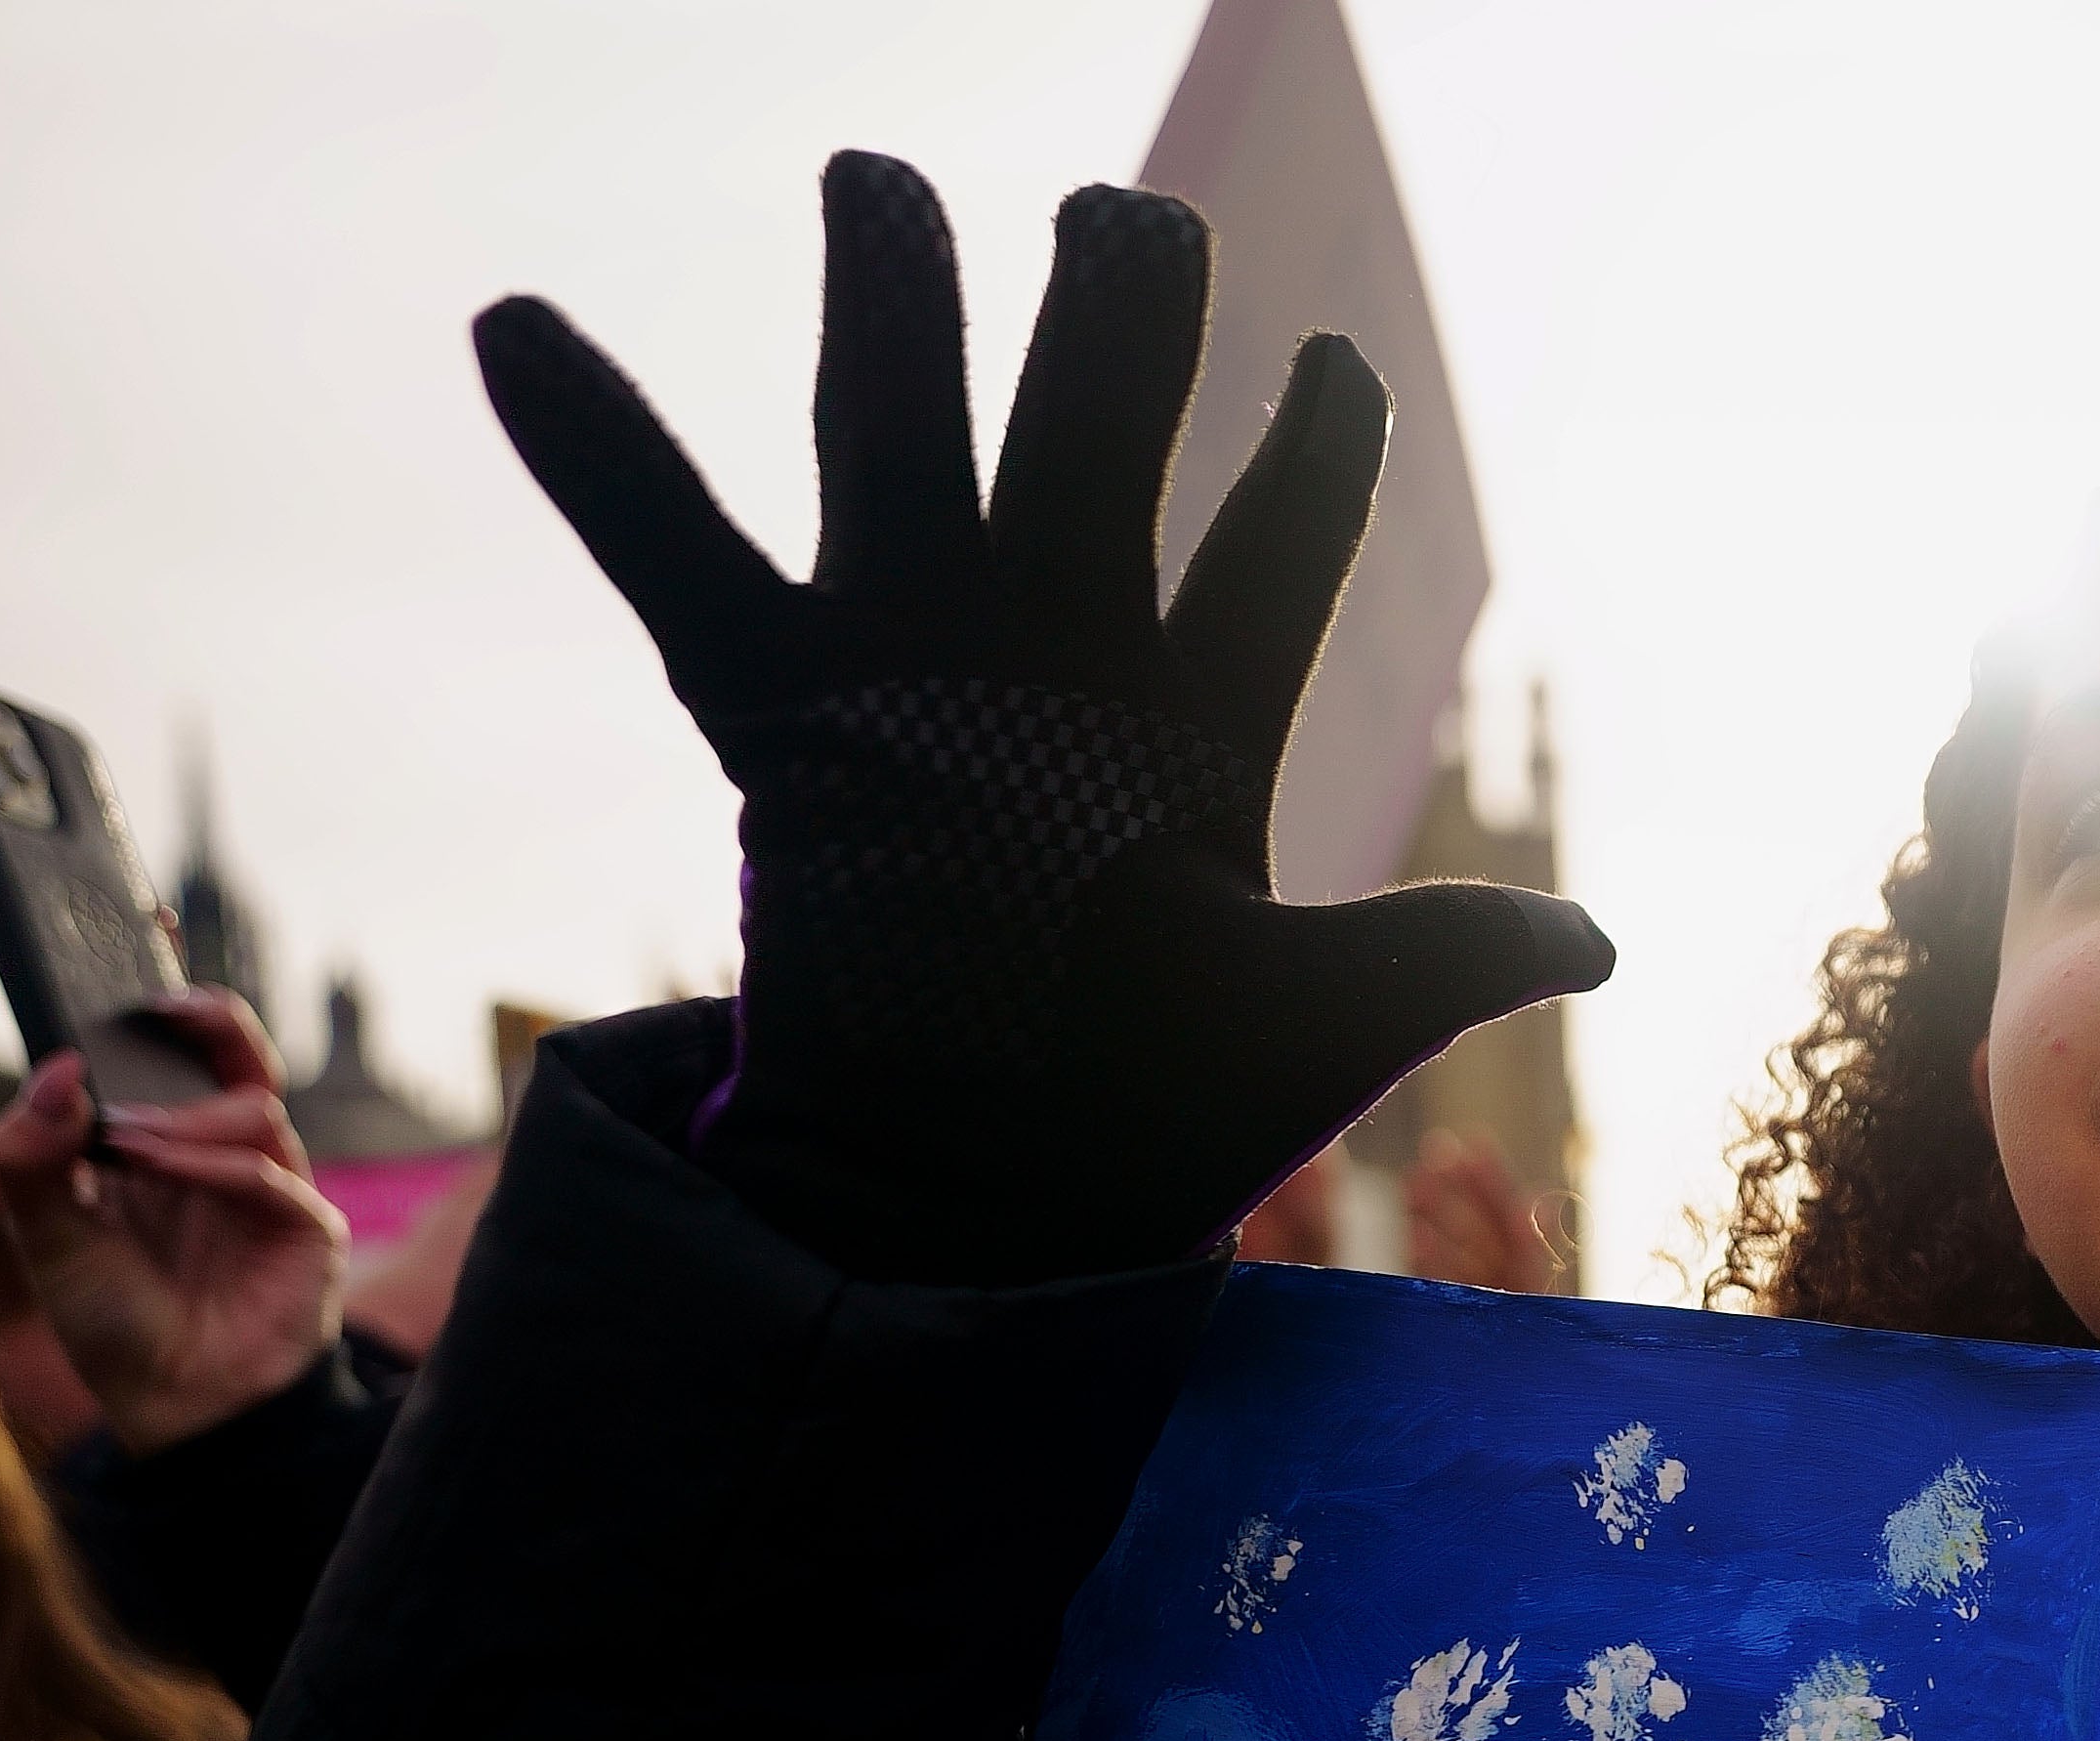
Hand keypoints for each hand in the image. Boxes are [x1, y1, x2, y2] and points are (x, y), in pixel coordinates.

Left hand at [0, 990, 354, 1453]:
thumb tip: (54, 1070)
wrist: (176, 1406)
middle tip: (162, 1007)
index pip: (166, 1059)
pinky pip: (271, 1173)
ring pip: (251, 1106)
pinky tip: (168, 1172)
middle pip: (234, 1056)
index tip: (140, 969)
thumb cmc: (115, 1323)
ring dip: (185, 1116)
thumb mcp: (44, 1235)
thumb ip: (29, 1155)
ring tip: (133, 1145)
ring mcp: (265, 1188)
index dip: (163, 1010)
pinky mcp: (303, 1230)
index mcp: (154, 1147)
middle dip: (207, 1019)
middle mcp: (213, 1157)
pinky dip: (216, 1166)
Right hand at [472, 153, 1609, 1282]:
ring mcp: (915, 666)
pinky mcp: (782, 717)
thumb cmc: (1152, 1116)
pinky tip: (512, 321)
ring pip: (905, 438)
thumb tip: (1586, 944)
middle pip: (1096, 433)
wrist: (980, 1203)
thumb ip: (1434, 959)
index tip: (1342, 364)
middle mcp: (1060, 653)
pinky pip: (677, 560)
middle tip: (1126, 218)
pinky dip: (600, 455)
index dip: (1318, 450)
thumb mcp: (1311, 1034)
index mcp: (1203, 713)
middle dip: (1115, 317)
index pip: (1281, 540)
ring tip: (876, 177)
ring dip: (892, 307)